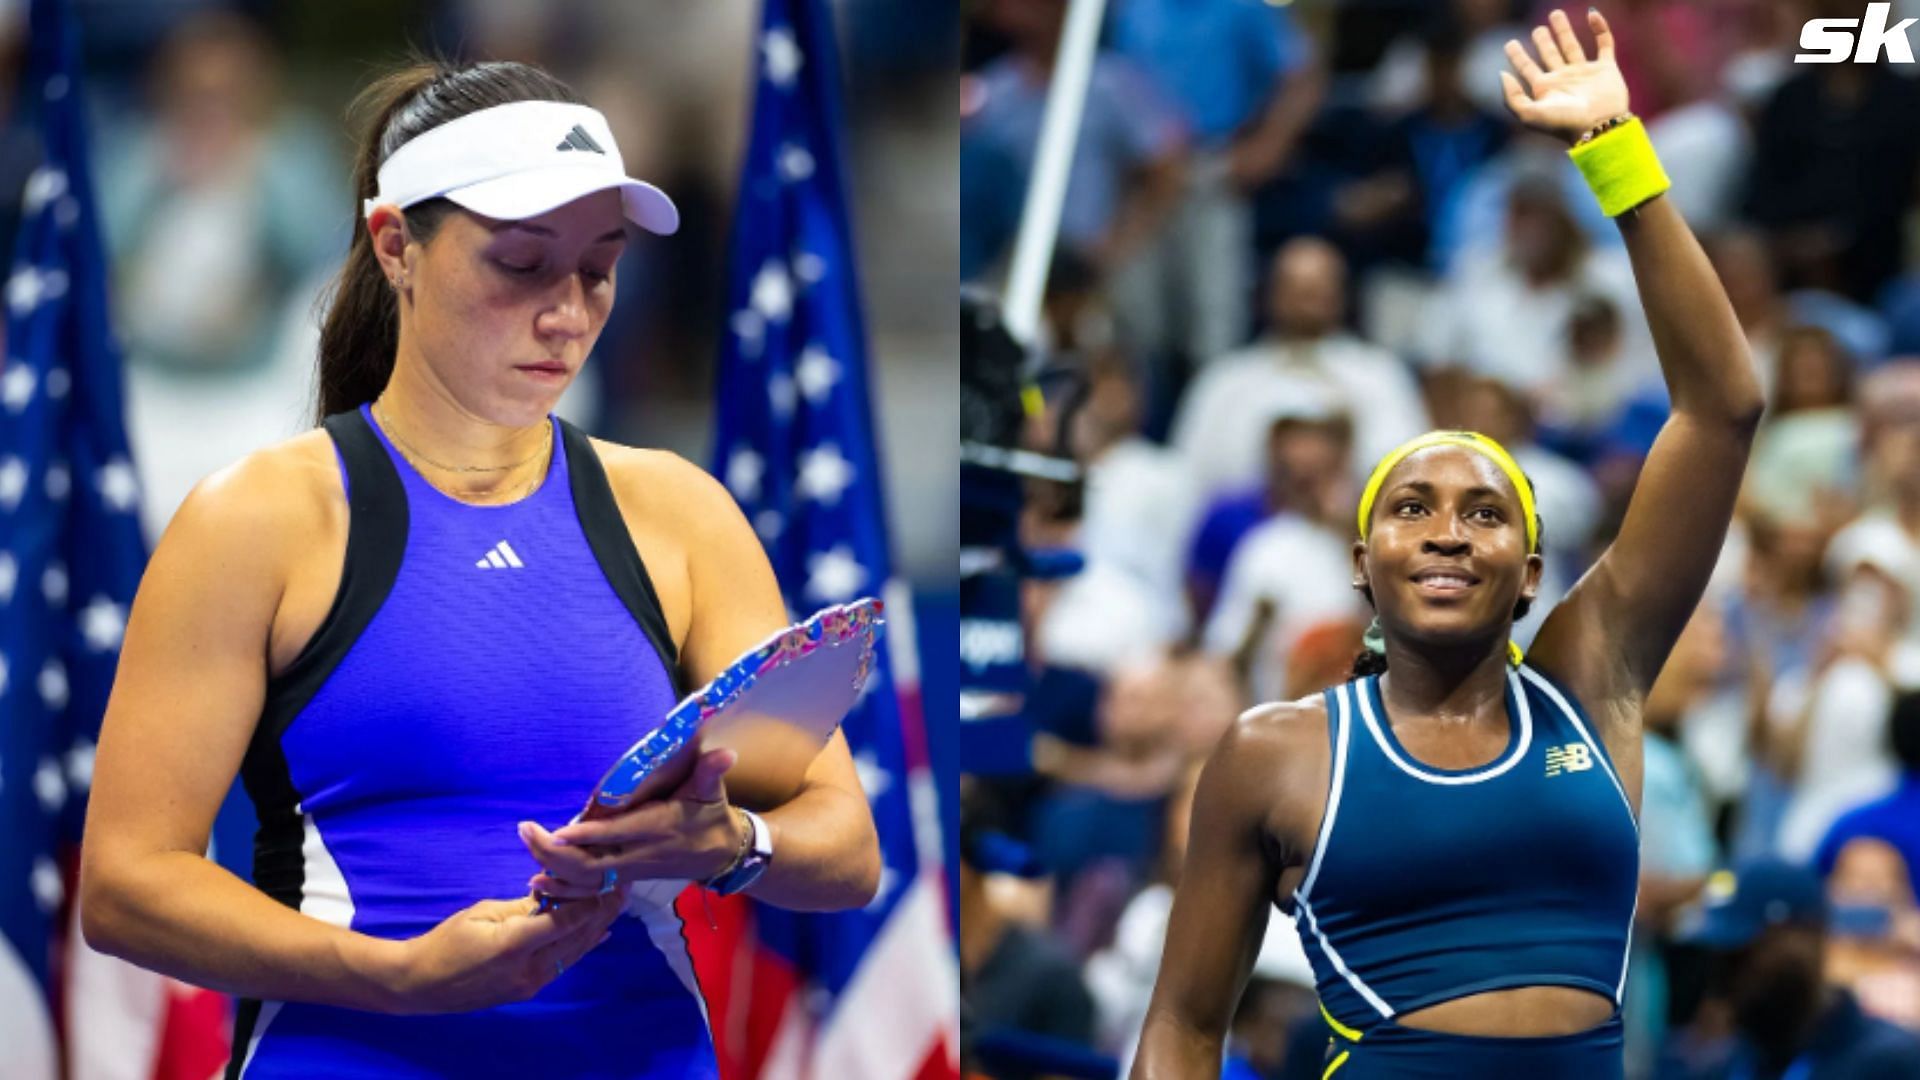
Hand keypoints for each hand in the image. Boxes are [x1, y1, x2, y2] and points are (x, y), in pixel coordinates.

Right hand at [384, 891, 624, 1013]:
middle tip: (622, 885)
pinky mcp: (529, 989)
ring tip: (617, 903)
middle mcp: (528, 969)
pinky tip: (600, 931)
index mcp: (514, 945)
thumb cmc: (446, 941)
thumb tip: (556, 890)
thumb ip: (524, 905)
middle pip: (577, 937)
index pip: (565, 921)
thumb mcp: (483, 913)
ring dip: (597, 927)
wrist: (421, 984)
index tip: (608, 878)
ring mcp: (531, 984)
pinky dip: (582, 945)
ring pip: (574, 952)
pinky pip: (563, 964)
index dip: (590, 900)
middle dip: (601, 911)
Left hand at [521, 748, 747, 896]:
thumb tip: (725, 752)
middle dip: (555, 853)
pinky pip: (589, 890)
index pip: (618, 835)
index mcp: (658, 829)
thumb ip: (711, 771)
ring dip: (553, 870)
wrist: (721, 853)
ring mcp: (631, 871)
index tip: (558, 830)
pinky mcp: (625, 879)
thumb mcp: (712, 791)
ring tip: (527, 847)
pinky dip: (563, 889)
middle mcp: (640, 855)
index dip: (587, 836)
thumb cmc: (710, 815)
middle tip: (526, 831)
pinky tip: (538, 881)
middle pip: (591, 864)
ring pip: (586, 880)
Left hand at [1500, 9, 1630, 143]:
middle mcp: (1563, 79)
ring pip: (1572, 46)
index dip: (1517, 56)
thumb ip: (1512, 97)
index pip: (1527, 68)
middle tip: (1538, 30)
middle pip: (1549, 55)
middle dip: (1542, 41)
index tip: (1509, 43)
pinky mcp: (1606, 69)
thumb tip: (1502, 74)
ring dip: (1564, 31)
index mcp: (1544, 89)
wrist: (1599, 128)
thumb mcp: (1529, 114)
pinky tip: (1592, 14)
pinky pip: (1604, 44)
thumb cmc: (1563, 123)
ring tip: (1555, 14)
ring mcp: (1585, 73)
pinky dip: (1600, 29)